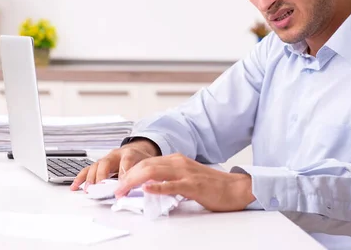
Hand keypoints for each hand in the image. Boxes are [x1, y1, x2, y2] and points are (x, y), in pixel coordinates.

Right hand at [70, 138, 159, 190]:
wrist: (136, 150)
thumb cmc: (140, 159)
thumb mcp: (147, 164)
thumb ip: (144, 174)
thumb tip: (142, 187)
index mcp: (130, 153)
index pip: (126, 161)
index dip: (124, 172)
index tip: (122, 185)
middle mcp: (115, 155)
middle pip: (106, 163)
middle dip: (102, 175)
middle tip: (100, 187)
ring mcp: (105, 159)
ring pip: (95, 166)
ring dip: (90, 178)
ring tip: (88, 189)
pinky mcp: (99, 164)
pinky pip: (87, 170)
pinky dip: (80, 178)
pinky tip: (75, 186)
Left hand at [114, 153, 255, 211]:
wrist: (234, 188)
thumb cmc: (211, 185)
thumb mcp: (186, 177)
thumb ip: (169, 179)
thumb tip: (149, 187)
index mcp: (176, 160)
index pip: (146, 162)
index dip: (129, 172)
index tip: (119, 183)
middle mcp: (178, 163)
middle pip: (146, 165)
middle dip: (127, 177)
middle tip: (116, 189)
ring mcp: (185, 173)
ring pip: (154, 172)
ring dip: (135, 181)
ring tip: (123, 190)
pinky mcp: (193, 185)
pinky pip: (172, 185)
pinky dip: (157, 187)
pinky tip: (147, 189)